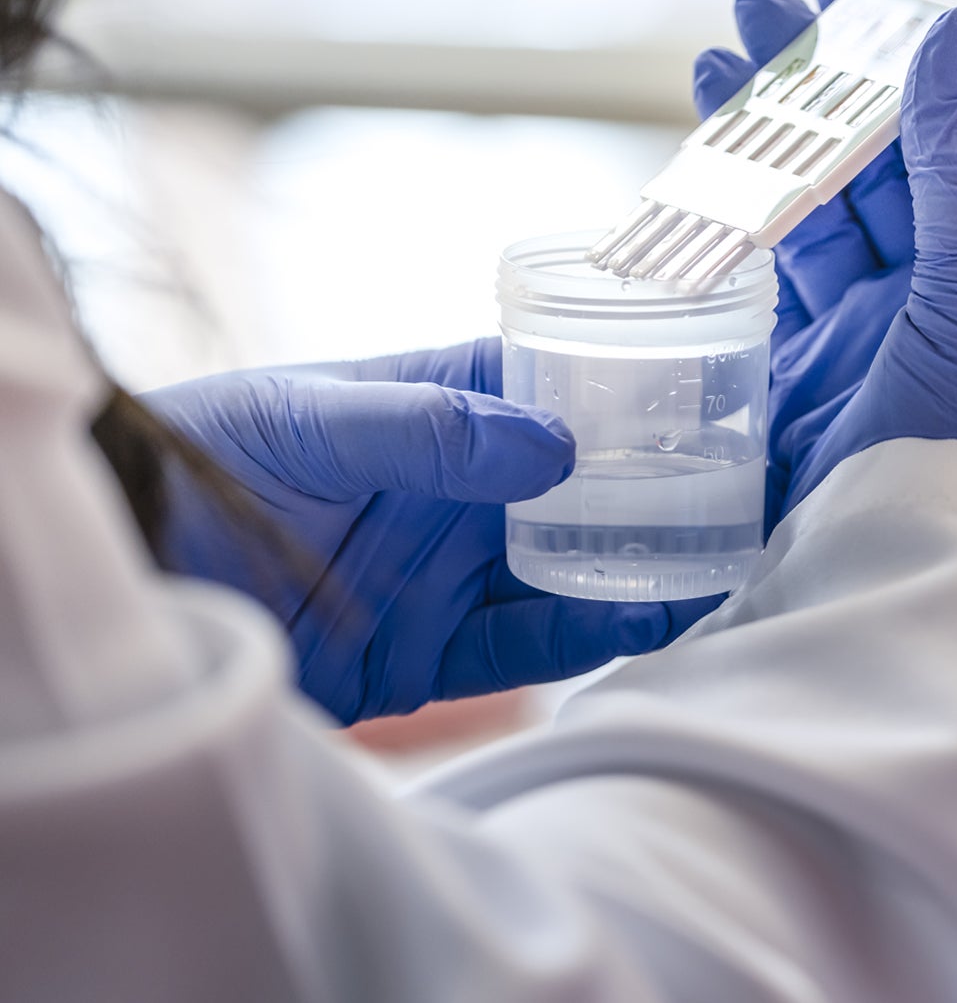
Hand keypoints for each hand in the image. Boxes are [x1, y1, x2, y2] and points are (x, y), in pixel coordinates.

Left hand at [147, 339, 714, 723]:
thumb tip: (554, 443)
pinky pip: (525, 644)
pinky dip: (586, 634)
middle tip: (742, 490)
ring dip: (639, 566)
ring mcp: (446, 572)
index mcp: (432, 412)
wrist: (129, 577)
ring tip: (723, 560)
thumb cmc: (206, 463)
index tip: (705, 395)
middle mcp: (455, 493)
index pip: (551, 389)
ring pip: (567, 569)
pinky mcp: (429, 653)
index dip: (625, 390)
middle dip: (653, 488)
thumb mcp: (309, 422)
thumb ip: (427, 429)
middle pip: (578, 489)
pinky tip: (649, 617)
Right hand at [695, 0, 956, 521]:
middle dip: (815, 88)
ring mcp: (867, 341)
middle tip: (752, 9)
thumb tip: (955, 34)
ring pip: (812, 217)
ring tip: (715, 67)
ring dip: (766, 143)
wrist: (914, 577)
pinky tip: (705, 176)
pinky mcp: (798, 382)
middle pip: (875, 167)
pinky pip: (765, 284)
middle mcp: (944, 301)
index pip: (956, 139)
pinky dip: (735, 228)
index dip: (899, 60)